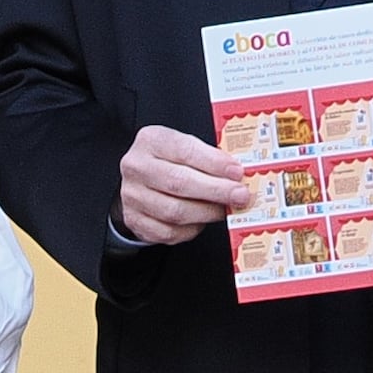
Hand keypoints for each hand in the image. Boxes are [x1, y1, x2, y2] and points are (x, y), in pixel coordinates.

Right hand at [114, 122, 253, 246]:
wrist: (140, 184)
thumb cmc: (169, 163)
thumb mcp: (184, 148)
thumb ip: (207, 157)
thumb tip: (238, 175)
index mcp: (151, 141)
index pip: (184, 150)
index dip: (214, 163)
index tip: (237, 172)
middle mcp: (137, 167)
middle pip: (179, 182)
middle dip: (216, 190)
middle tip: (240, 195)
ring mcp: (133, 196)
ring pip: (175, 211)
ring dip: (207, 212)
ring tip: (225, 208)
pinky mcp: (136, 221)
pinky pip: (169, 232)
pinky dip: (192, 228)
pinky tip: (203, 220)